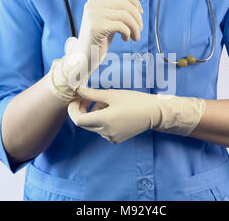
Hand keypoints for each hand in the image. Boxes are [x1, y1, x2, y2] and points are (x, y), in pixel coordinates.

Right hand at [62, 0, 143, 87]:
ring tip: (135, 36)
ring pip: (126, 15)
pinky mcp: (96, 27)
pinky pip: (121, 26)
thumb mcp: (109, 17)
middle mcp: (93, 4)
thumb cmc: (99, 37)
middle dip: (138, 17)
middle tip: (139, 29)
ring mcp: (93, 15)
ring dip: (135, 27)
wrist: (84, 56)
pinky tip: (126, 39)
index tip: (140, 13)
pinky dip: (128, 33)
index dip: (135, 0)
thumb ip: (117, 1)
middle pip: (126, 3)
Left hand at [67, 87, 206, 143]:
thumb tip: (78, 90)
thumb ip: (92, 94)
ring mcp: (111, 137)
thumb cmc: (135, 101)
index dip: (73, 110)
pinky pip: (102, 130)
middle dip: (81, 110)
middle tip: (86, 98)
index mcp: (105, 120)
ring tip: (104, 103)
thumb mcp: (112, 95)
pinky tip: (111, 111)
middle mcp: (106, 132)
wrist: (154, 114)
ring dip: (93, 114)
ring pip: (93, 126)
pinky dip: (101, 120)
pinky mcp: (116, 139)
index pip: (78, 120)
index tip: (75, 100)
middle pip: (84, 123)